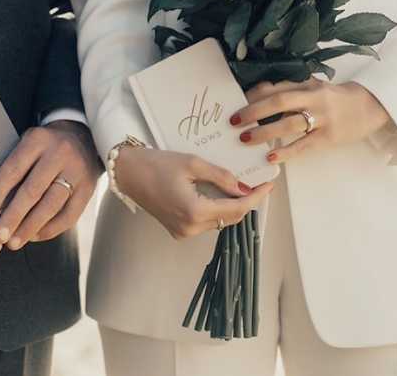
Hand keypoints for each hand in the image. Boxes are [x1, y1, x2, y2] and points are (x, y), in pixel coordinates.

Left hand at [0, 120, 101, 248]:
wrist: (84, 138)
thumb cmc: (46, 146)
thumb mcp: (29, 143)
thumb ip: (14, 166)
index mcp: (38, 140)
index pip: (14, 169)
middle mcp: (59, 154)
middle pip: (33, 190)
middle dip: (14, 216)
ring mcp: (77, 172)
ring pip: (51, 205)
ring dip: (30, 227)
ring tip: (14, 242)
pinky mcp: (88, 188)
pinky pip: (69, 215)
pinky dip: (50, 229)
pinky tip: (35, 236)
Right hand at [115, 147, 273, 239]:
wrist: (127, 173)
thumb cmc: (156, 163)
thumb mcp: (192, 163)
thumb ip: (221, 177)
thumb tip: (243, 188)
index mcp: (195, 211)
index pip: (237, 208)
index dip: (256, 197)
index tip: (269, 184)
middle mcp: (190, 228)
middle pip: (230, 217)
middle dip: (246, 202)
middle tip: (257, 183)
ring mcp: (183, 232)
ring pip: (219, 220)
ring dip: (231, 205)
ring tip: (240, 186)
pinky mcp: (177, 230)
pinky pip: (205, 221)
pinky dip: (216, 208)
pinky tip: (219, 193)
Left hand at [231, 78, 391, 163]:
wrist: (370, 106)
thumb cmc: (333, 98)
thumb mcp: (312, 87)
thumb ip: (289, 91)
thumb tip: (256, 96)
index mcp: (305, 85)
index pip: (274, 87)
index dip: (253, 95)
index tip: (234, 102)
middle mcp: (312, 98)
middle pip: (278, 102)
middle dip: (252, 112)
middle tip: (233, 121)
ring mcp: (322, 118)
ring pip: (289, 124)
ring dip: (264, 132)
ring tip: (245, 139)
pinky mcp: (329, 137)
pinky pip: (304, 145)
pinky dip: (286, 152)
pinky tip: (271, 157)